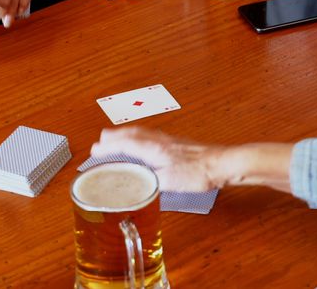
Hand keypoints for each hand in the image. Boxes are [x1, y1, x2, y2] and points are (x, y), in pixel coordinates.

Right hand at [91, 127, 223, 191]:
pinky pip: (151, 135)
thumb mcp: (168, 182)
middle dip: (114, 136)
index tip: (95, 150)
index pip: (124, 144)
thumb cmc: (198, 171)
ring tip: (117, 138)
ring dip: (126, 134)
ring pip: (141, 132)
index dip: (108, 147)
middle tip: (101, 140)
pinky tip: (144, 143)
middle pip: (131, 133)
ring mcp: (169, 140)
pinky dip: (139, 136)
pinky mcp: (177, 143)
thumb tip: (137, 184)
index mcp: (153, 148)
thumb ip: (150, 182)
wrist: (221, 163)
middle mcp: (159, 140)